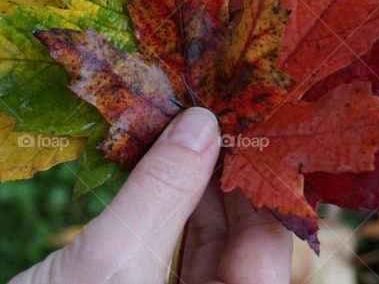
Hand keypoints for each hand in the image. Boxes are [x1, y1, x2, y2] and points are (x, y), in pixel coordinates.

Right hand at [9, 108, 292, 283]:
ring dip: (195, 194)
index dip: (265, 183)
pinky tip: (158, 173)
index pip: (270, 249)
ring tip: (183, 134)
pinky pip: (174, 262)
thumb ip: (162, 190)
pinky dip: (167, 217)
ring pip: (208, 253)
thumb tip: (202, 123)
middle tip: (212, 116)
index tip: (251, 123)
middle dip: (227, 182)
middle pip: (243, 250)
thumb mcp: (109, 260)